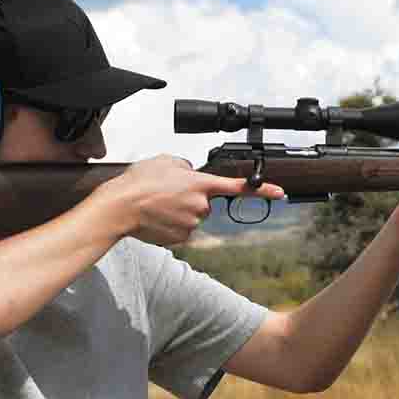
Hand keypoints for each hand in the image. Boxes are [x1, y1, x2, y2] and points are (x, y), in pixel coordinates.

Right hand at [99, 154, 285, 247]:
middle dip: (191, 198)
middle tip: (167, 193)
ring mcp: (192, 224)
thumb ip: (185, 166)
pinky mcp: (182, 238)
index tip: (281, 193)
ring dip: (179, 211)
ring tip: (157, 204)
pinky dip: (171, 225)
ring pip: (192, 217)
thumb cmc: (138, 183)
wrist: (118, 208)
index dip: (263, 190)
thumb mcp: (164, 161)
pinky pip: (182, 230)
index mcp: (200, 184)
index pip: (239, 187)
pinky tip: (156, 218)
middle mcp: (201, 205)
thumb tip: (190, 173)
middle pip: (205, 203)